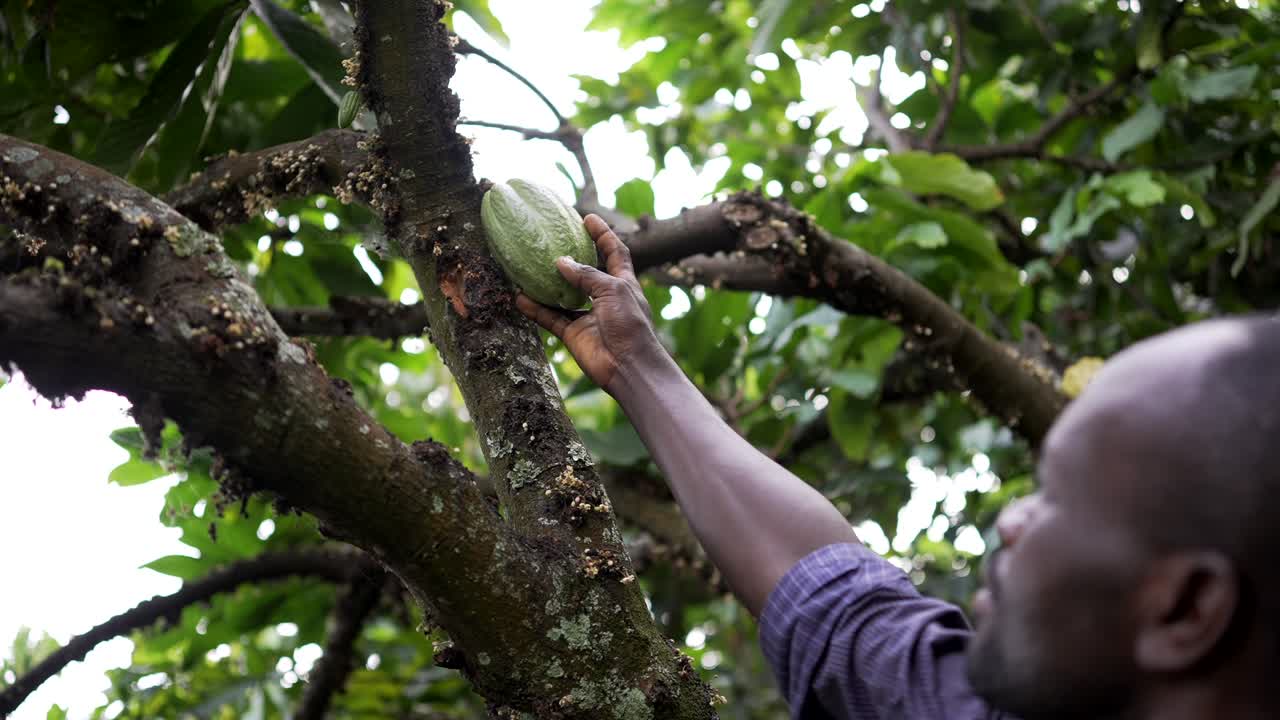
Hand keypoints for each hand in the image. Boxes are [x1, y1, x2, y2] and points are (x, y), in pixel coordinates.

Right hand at [516, 214, 664, 392]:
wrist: (629, 366)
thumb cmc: (630, 324)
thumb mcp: (613, 290)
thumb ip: (588, 275)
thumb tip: (561, 262)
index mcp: (623, 283)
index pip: (614, 252)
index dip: (603, 234)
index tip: (588, 218)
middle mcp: (604, 297)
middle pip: (586, 271)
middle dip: (571, 256)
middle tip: (551, 239)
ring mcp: (588, 316)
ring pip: (563, 296)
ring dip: (547, 284)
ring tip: (528, 267)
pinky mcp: (573, 334)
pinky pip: (550, 318)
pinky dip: (535, 309)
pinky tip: (519, 298)